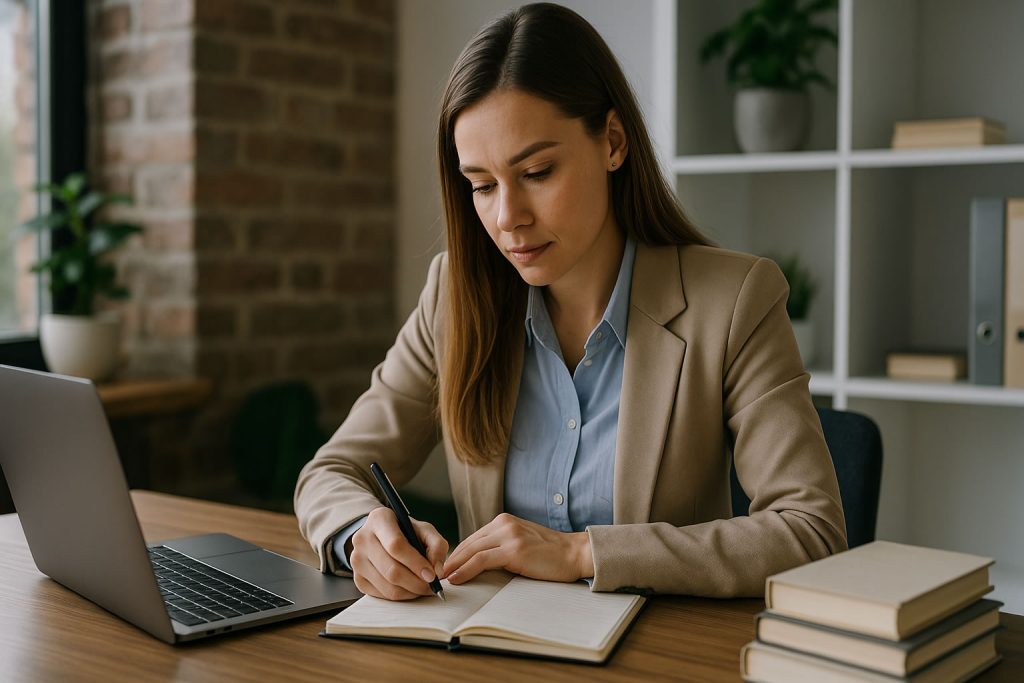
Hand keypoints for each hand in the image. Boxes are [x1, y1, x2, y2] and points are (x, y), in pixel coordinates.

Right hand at [349, 506, 448, 600]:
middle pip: (391, 570)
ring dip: (411, 592)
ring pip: (387, 586)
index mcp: (379, 519)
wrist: (382, 537)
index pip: (396, 545)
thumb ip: (436, 545)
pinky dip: (400, 596)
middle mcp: (362, 538)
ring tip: (423, 587)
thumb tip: (437, 570)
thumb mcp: (424, 530)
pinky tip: (410, 588)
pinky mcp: (357, 578)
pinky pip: (381, 595)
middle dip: (416, 582)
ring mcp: (356, 560)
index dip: (416, 563)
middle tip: (432, 586)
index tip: (432, 575)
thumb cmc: (405, 532)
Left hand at [441, 513, 593, 584]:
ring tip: (441, 578)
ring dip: (453, 566)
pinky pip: (481, 561)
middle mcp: (504, 524)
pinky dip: (465, 570)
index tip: (446, 567)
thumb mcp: (521, 542)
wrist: (574, 554)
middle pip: (468, 543)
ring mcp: (509, 535)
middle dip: (451, 560)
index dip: (457, 554)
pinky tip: (456, 579)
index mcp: (504, 521)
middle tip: (436, 574)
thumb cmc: (550, 554)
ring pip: (471, 551)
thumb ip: (501, 545)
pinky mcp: (514, 550)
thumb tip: (477, 562)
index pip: (473, 538)